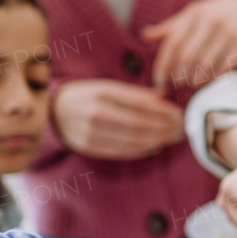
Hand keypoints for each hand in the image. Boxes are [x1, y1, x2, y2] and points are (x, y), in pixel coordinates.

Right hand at [52, 78, 183, 159]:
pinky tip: (155, 146)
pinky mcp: (89, 147)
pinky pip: (121, 151)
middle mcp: (96, 111)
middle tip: (181, 128)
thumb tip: (165, 96)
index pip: (140, 102)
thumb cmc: (89, 95)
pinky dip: (142, 150)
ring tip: (173, 137)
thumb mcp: (109, 86)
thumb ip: (136, 92)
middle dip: (165, 128)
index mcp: (102, 91)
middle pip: (139, 124)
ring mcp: (91, 131)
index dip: (163, 110)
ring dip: (158, 140)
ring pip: (133, 140)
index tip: (179, 113)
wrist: (55, 110)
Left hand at [142, 0, 236, 89]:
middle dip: (180, 76)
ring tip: (192, 84)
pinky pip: (225, 67)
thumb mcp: (189, 17)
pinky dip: (214, 78)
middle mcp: (212, 20)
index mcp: (194, 13)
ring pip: (207, 64)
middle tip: (177, 85)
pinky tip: (209, 81)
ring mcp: (230, 30)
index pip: (173, 43)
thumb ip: (169, 29)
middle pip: (189, 56)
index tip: (159, 82)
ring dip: (196, 80)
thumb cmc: (210, 16)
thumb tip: (145, 36)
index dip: (163, 65)